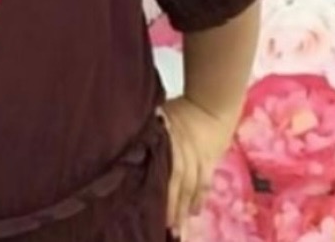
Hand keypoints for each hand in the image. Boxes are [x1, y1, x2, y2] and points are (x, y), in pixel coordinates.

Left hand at [159, 96, 234, 235]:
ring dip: (185, 208)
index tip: (150, 210)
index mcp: (171, 140)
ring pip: (193, 188)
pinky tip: (194, 212)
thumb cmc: (179, 109)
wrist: (211, 104)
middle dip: (172, 207)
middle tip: (166, 229)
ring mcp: (201, 160)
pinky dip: (199, 199)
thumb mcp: (157, 114)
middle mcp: (187, 153)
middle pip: (179, 184)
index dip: (160, 191)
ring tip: (179, 229)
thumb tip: (124, 146)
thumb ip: (146, 132)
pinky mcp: (211, 163)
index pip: (166, 170)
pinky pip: (205, 184)